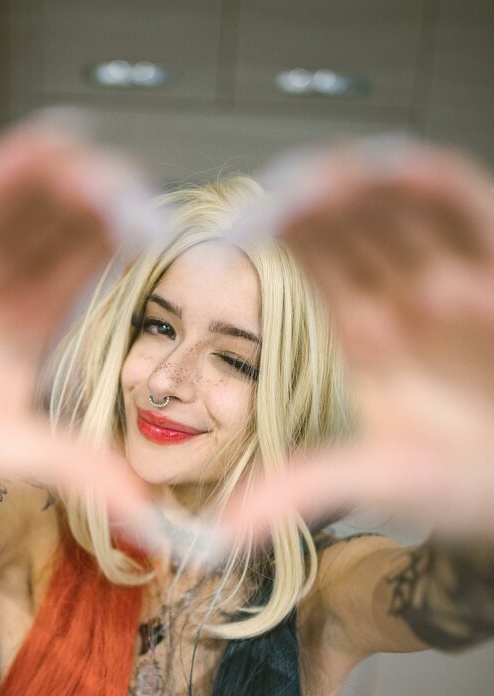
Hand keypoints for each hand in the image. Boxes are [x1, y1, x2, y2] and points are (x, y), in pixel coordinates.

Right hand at [0, 118, 154, 528]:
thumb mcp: (7, 455)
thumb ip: (73, 470)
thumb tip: (142, 511)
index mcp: (28, 318)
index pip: (88, 257)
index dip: (125, 233)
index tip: (162, 228)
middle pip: (62, 216)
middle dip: (104, 197)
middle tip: (143, 196)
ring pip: (19, 200)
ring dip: (63, 180)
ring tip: (105, 176)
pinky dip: (0, 178)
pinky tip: (38, 155)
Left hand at [225, 140, 493, 541]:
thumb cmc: (459, 481)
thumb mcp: (378, 478)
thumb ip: (305, 488)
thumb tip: (227, 528)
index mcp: (359, 343)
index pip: (311, 279)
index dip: (282, 249)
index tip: (250, 227)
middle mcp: (397, 305)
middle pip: (349, 233)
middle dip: (317, 207)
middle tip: (292, 189)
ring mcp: (447, 281)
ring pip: (398, 212)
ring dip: (366, 188)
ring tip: (333, 177)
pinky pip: (469, 212)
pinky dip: (441, 186)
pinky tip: (407, 167)